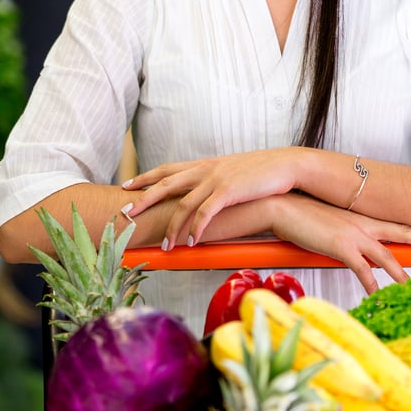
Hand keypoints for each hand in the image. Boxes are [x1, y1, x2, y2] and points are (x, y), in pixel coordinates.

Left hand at [121, 149, 298, 248]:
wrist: (285, 165)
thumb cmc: (261, 171)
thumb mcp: (232, 171)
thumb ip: (214, 179)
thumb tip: (203, 192)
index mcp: (204, 163)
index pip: (167, 169)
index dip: (145, 177)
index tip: (126, 186)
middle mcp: (205, 169)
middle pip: (165, 184)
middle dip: (143, 199)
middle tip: (125, 214)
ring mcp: (216, 179)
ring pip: (183, 204)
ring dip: (171, 228)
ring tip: (164, 246)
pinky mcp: (228, 191)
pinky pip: (205, 214)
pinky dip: (195, 230)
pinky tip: (190, 243)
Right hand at [269, 193, 410, 293]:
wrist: (283, 207)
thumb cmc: (303, 217)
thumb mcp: (332, 226)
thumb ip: (349, 238)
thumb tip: (357, 256)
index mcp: (364, 218)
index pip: (400, 225)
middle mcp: (364, 224)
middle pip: (404, 233)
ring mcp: (354, 234)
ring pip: (386, 255)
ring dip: (401, 272)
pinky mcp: (340, 246)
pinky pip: (361, 268)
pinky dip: (370, 282)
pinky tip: (376, 294)